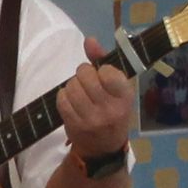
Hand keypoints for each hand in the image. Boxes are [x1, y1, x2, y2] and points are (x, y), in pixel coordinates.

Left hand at [57, 37, 137, 161]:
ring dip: (72, 85)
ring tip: (80, 92)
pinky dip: (63, 96)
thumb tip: (89, 40)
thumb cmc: (113, 111)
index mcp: (125, 96)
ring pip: (71, 86)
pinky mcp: (74, 125)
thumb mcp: (118, 88)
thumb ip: (104, 61)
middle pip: (85, 75)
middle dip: (83, 74)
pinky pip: (61, 100)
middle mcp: (110, 108)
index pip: (108, 72)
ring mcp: (91, 118)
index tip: (103, 75)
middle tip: (87, 81)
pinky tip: (72, 100)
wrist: (103, 147)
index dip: (101, 69)